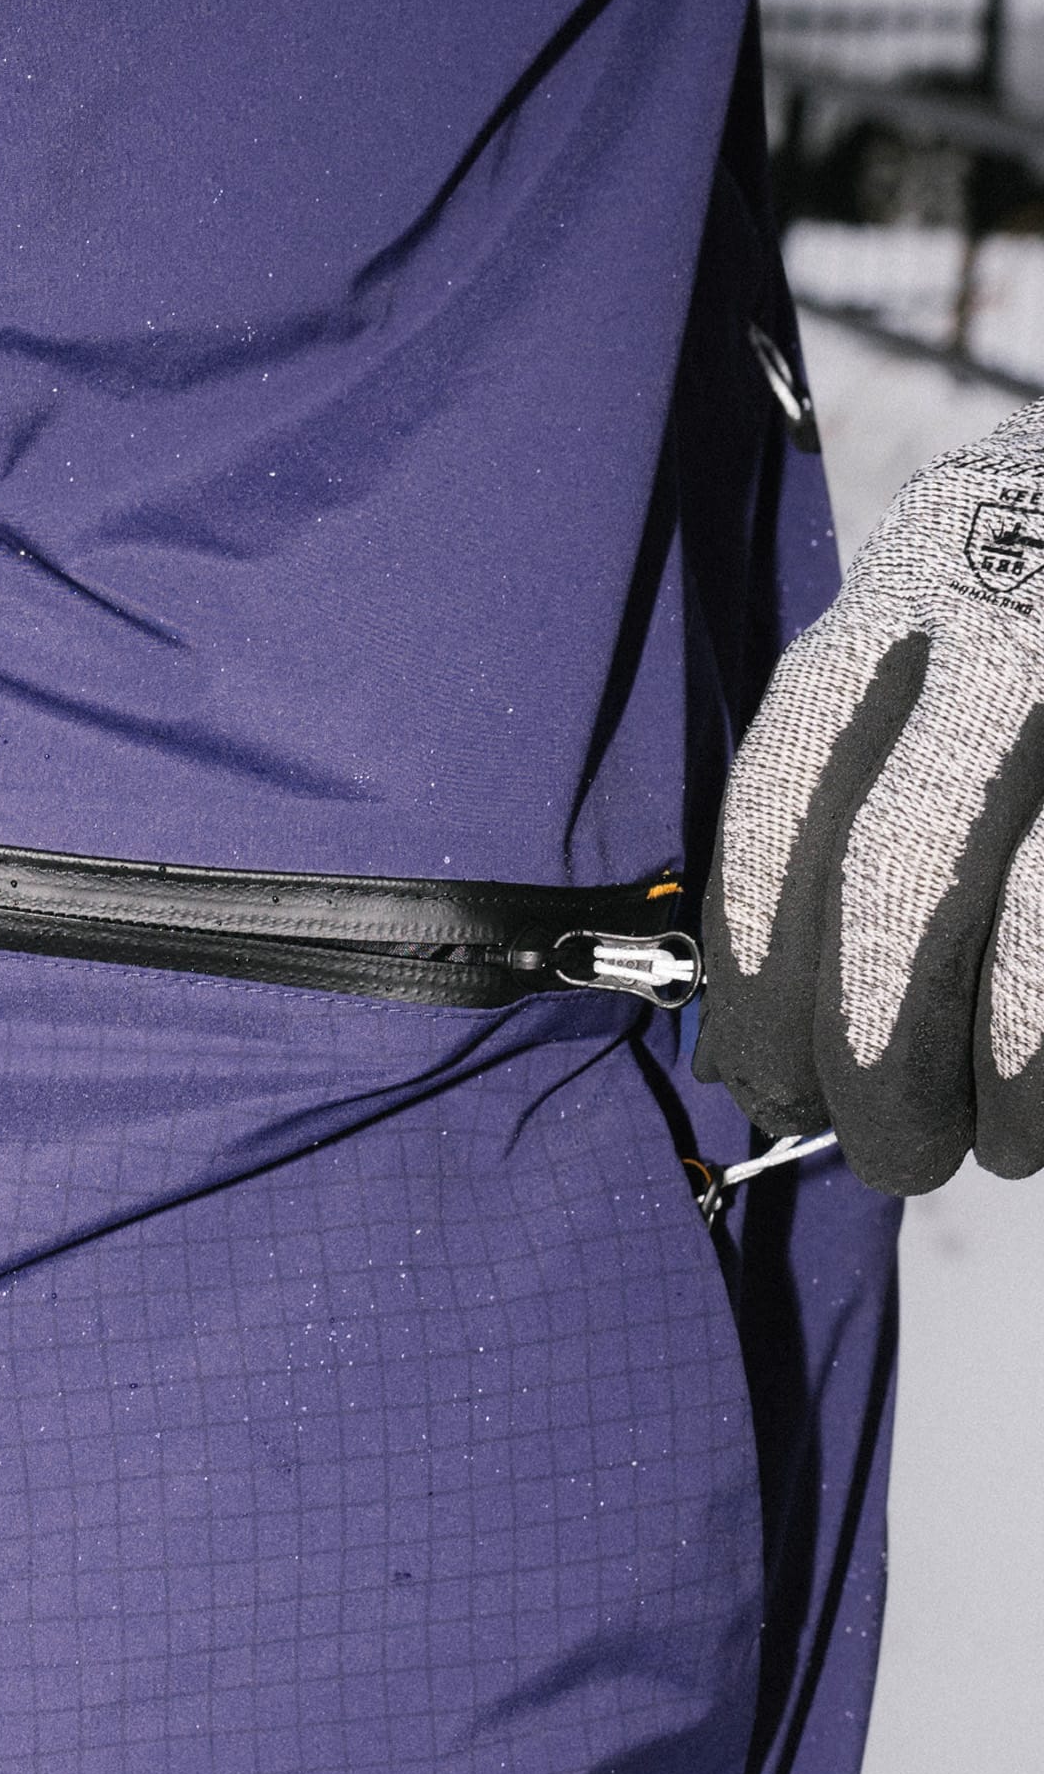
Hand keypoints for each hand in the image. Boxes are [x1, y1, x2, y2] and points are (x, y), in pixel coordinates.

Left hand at [697, 399, 1043, 1192]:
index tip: (768, 1082)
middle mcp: (997, 641)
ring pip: (1035, 925)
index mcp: (888, 623)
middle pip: (900, 878)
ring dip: (1011, 1072)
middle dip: (879, 1052)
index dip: (762, 977)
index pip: (782, 810)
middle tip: (889, 1150)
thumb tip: (757, 1053)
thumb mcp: (912, 677)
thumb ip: (836, 828)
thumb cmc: (1012, 649)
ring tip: (1001, 1142)